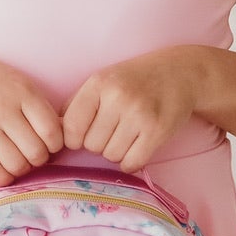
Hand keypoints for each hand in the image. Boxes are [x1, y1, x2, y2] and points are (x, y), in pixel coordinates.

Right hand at [0, 48, 64, 184]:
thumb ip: (41, 109)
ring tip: (20, 160)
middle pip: (37, 153)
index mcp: (24, 94)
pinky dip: (5, 177)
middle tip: (34, 154)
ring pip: (17, 165)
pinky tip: (5, 170)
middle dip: (40, 159)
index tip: (50, 143)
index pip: (52, 132)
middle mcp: (4, 110)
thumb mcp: (21, 84)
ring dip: (23, 169)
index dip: (56, 145)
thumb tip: (62, 140)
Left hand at [59, 48, 202, 173]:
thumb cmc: (135, 80)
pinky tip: (137, 146)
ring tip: (127, 135)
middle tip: (112, 131)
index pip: (71, 128)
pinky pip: (132, 163)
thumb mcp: (102, 81)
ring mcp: (139, 115)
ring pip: (111, 156)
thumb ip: (78, 105)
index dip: (74, 139)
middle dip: (98, 144)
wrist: (180, 73)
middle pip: (91, 146)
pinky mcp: (158, 131)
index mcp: (98, 84)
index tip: (84, 136)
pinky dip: (131, 161)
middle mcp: (118, 98)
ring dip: (116, 152)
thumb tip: (54, 135)